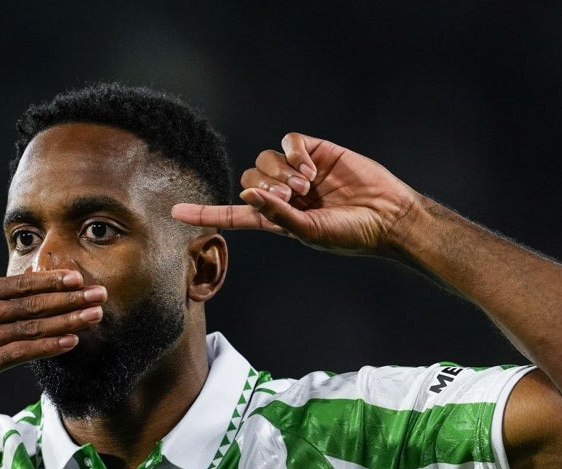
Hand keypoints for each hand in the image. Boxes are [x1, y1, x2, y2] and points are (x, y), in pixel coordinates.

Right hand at [0, 209, 105, 398]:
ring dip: (66, 321)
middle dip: (70, 298)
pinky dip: (46, 347)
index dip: (50, 280)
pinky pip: (21, 353)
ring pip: (32, 327)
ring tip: (95, 316)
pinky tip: (70, 342)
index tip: (77, 277)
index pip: (19, 284)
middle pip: (33, 303)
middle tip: (101, 293)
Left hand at [172, 133, 417, 254]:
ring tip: (308, 185)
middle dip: (266, 188)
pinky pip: (288, 141)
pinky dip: (294, 152)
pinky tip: (312, 167)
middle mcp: (283, 194)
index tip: (174, 211)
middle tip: (294, 198)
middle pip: (249, 180)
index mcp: (276, 219)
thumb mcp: (309, 232)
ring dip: (281, 172)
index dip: (205, 213)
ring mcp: (298, 171)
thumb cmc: (350, 234)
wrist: (387, 216)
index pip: (233, 215)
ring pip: (265, 159)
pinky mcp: (316, 150)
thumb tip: (249, 194)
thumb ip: (277, 215)